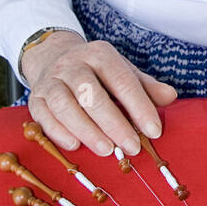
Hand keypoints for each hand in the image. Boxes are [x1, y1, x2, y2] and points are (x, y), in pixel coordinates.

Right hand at [21, 31, 177, 156]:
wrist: (54, 57)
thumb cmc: (97, 73)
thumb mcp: (123, 72)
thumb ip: (146, 87)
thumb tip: (170, 96)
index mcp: (100, 54)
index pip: (122, 80)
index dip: (139, 107)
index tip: (153, 131)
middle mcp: (73, 64)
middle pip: (92, 94)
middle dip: (114, 123)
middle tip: (131, 148)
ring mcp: (51, 80)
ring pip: (66, 106)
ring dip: (87, 131)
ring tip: (106, 151)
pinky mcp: (35, 98)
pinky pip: (44, 116)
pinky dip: (59, 132)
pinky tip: (76, 146)